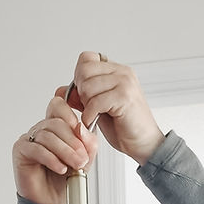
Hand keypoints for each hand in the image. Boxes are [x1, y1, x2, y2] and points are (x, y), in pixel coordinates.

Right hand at [13, 93, 99, 203]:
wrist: (52, 203)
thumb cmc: (65, 181)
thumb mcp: (84, 160)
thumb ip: (88, 143)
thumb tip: (81, 127)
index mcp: (55, 127)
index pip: (59, 106)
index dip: (71, 117)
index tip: (82, 134)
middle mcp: (41, 130)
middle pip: (56, 123)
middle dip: (73, 142)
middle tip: (82, 159)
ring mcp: (29, 138)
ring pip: (48, 135)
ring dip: (64, 152)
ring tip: (74, 167)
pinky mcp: (21, 150)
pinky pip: (37, 148)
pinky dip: (51, 159)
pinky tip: (60, 169)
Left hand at [65, 51, 164, 165]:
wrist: (144, 145)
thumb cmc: (124, 128)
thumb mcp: (97, 109)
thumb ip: (81, 97)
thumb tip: (59, 90)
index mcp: (116, 70)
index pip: (86, 59)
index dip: (79, 77)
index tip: (84, 96)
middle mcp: (122, 72)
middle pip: (84, 70)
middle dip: (80, 92)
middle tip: (89, 107)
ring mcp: (124, 82)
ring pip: (88, 86)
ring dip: (85, 106)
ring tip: (93, 116)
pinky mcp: (124, 97)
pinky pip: (95, 102)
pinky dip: (90, 115)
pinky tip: (94, 122)